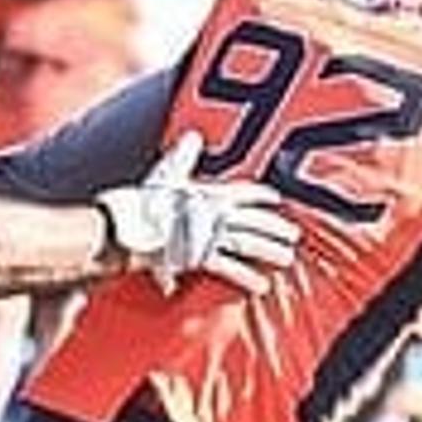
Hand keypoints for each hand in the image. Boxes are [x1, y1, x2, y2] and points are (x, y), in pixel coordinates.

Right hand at [94, 130, 302, 294]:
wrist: (126, 223)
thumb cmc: (142, 198)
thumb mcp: (167, 171)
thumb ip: (184, 155)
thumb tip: (192, 136)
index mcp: (209, 191)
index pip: (244, 191)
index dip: (261, 195)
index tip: (277, 198)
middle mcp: (216, 212)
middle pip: (255, 221)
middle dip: (276, 228)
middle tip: (295, 236)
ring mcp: (210, 234)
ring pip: (250, 243)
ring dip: (271, 251)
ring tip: (287, 258)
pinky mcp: (201, 256)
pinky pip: (231, 268)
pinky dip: (248, 277)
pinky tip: (263, 285)